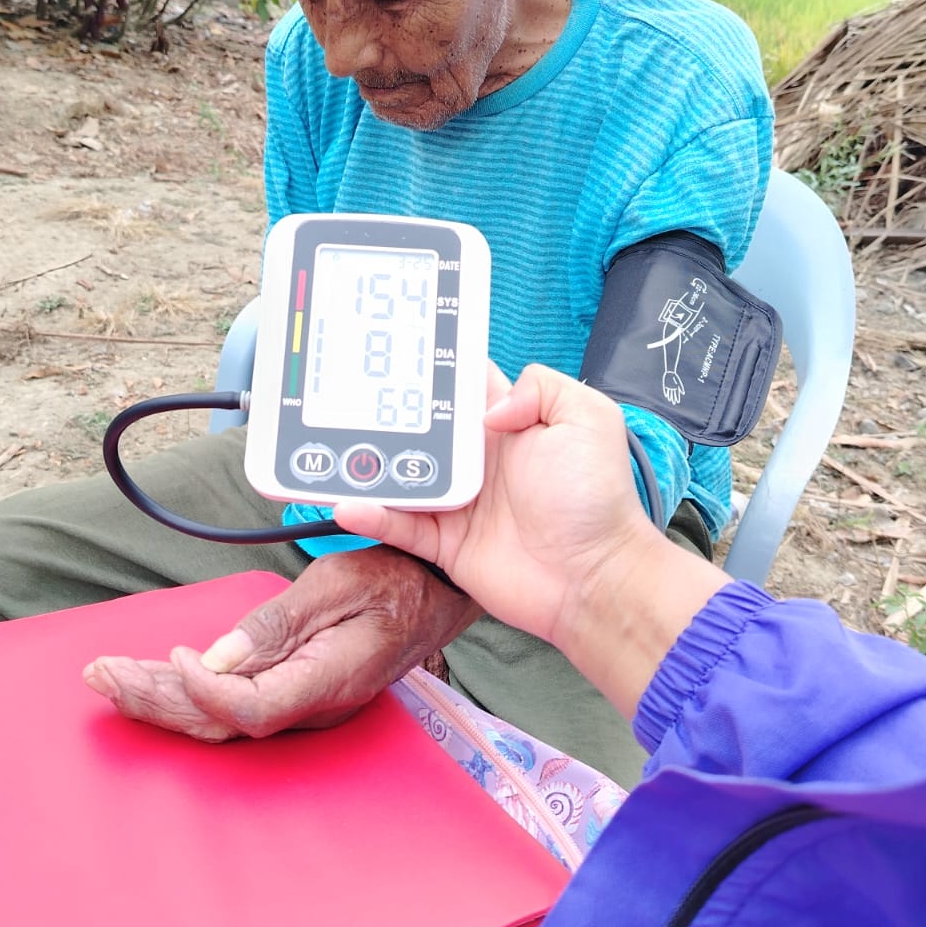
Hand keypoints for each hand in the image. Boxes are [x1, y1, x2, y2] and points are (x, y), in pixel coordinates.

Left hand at [83, 544, 479, 739]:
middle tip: (101, 674)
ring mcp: (299, 703)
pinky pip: (229, 702)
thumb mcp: (336, 584)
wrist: (435, 591)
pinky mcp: (290, 691)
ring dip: (158, 695)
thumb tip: (219, 657)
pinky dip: (183, 690)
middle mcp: (309, 705)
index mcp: (326, 681)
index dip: (204, 691)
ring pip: (217, 716)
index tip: (177, 652)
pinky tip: (149, 679)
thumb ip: (278, 624)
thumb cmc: (395, 580)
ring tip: (106, 676)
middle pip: (218, 722)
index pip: (250, 709)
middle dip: (154, 699)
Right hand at [334, 364, 724, 715]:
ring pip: (402, 476)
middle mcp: (479, 461)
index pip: (463, 387)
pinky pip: (401, 526)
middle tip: (344, 393)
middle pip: (420, 429)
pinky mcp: (447, 545)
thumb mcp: (589, 418)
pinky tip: (347, 502)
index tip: (395, 348)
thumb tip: (490, 408)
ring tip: (329, 448)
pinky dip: (373, 515)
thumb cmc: (596, 501)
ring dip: (368, 464)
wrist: (593, 578)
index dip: (433, 367)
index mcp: (508, 426)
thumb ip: (541, 386)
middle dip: (384, 412)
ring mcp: (460, 504)